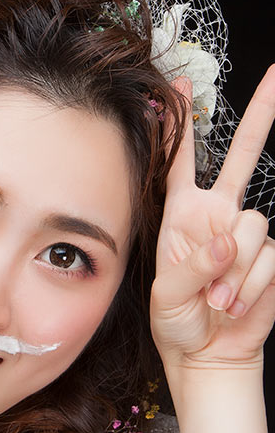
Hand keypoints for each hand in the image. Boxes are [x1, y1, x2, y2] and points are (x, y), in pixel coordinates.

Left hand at [150, 67, 274, 370]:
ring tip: (216, 298)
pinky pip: (270, 258)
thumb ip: (193, 265)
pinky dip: (250, 285)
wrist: (208, 353)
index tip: (182, 87)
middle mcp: (216, 216)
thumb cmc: (177, 321)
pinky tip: (234, 303)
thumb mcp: (167, 295)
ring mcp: (244, 235)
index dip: (181, 127)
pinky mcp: (268, 258)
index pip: (180, 162)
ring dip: (235, 270)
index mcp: (181, 215)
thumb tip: (228, 240)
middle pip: (241, 158)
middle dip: (259, 119)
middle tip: (273, 79)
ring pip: (255, 225)